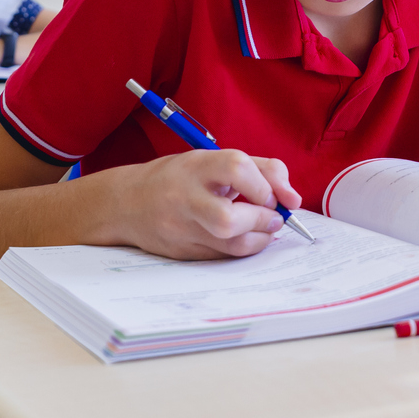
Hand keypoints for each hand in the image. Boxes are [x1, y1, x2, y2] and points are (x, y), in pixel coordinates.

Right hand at [102, 149, 302, 259]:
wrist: (125, 203)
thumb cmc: (180, 178)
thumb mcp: (212, 160)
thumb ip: (259, 170)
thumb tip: (293, 199)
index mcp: (195, 165)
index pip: (237, 168)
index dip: (265, 184)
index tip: (273, 194)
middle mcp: (184, 197)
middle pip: (229, 219)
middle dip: (262, 220)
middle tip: (273, 216)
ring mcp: (179, 228)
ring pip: (230, 245)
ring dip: (260, 239)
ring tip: (265, 228)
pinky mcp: (180, 252)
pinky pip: (223, 257)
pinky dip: (244, 249)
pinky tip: (246, 237)